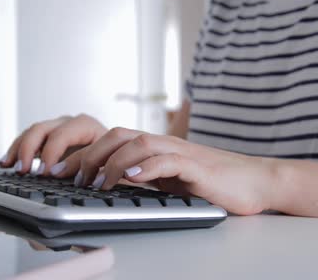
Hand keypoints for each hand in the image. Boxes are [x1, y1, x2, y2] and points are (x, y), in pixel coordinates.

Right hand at [0, 114, 106, 175]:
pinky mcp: (48, 140)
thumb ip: (88, 164)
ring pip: (33, 133)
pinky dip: (16, 151)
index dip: (53, 154)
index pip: (64, 136)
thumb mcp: (108, 163)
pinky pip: (27, 141)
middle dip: (31, 149)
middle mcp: (70, 124)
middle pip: (44, 129)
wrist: (116, 160)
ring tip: (11, 166)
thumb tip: (62, 170)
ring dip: (19, 149)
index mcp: (87, 126)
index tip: (45, 173)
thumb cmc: (115, 162)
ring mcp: (57, 130)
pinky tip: (5, 162)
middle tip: (24, 170)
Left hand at [76, 127, 277, 214]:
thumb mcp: (169, 180)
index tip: (62, 171)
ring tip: (95, 183)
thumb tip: (111, 182)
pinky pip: (168, 161)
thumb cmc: (211, 183)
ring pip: (139, 144)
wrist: (254, 181)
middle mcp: (164, 144)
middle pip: (118, 135)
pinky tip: (131, 179)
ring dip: (112, 163)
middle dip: (89, 155)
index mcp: (155, 147)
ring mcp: (181, 152)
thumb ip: (144, 176)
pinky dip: (147, 168)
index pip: (113, 140)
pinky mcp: (197, 167)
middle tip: (69, 177)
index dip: (85, 152)